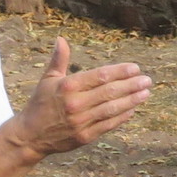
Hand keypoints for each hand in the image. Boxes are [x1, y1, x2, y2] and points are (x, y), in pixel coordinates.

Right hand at [8, 40, 150, 157]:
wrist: (29, 136)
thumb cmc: (40, 104)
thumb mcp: (47, 80)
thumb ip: (59, 60)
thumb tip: (61, 39)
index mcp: (68, 86)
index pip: (100, 76)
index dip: (120, 71)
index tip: (135, 68)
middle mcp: (76, 103)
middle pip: (110, 92)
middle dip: (131, 85)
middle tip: (147, 80)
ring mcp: (81, 122)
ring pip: (112, 109)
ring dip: (132, 100)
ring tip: (145, 93)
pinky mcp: (84, 137)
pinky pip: (108, 125)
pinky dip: (122, 117)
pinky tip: (132, 109)